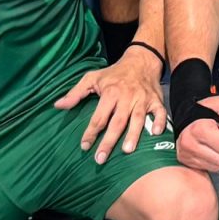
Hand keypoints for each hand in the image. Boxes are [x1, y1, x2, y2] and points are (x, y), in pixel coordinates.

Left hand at [57, 45, 166, 162]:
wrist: (141, 60)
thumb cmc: (114, 73)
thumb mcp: (92, 78)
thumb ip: (75, 93)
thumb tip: (58, 106)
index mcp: (110, 92)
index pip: (99, 117)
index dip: (91, 132)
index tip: (84, 146)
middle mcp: (126, 97)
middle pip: (117, 122)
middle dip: (109, 141)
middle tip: (100, 159)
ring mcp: (142, 99)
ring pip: (138, 119)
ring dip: (133, 134)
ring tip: (127, 150)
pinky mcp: (156, 100)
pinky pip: (160, 112)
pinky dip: (160, 122)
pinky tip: (156, 133)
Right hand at [176, 92, 218, 174]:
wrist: (185, 114)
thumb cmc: (205, 110)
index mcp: (199, 129)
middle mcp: (189, 144)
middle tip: (216, 136)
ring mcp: (186, 154)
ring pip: (216, 166)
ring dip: (218, 155)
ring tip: (211, 141)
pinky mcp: (186, 161)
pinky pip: (208, 168)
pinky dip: (211, 160)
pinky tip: (206, 148)